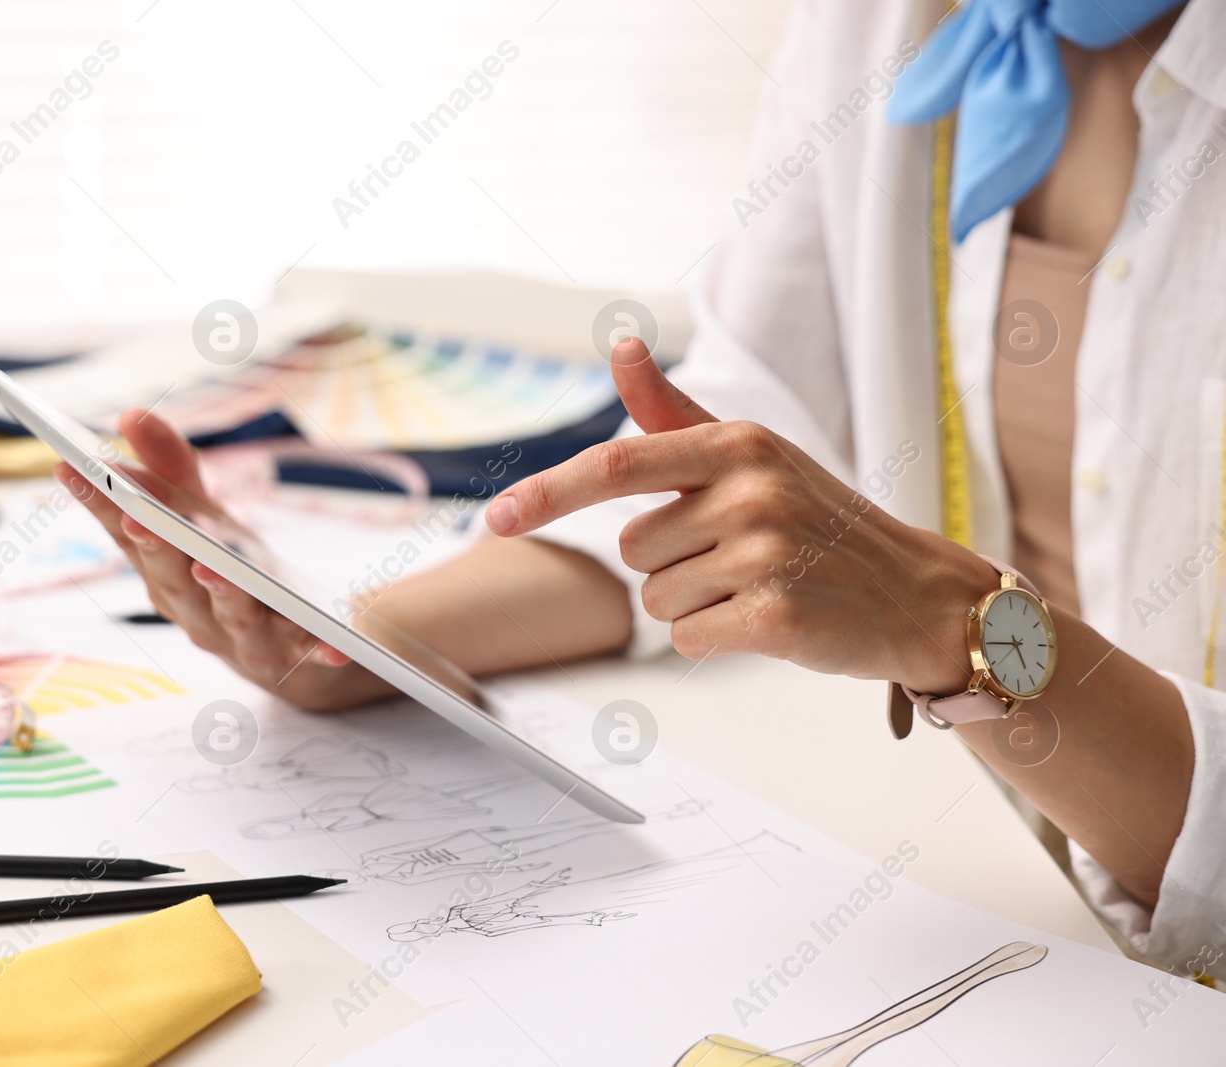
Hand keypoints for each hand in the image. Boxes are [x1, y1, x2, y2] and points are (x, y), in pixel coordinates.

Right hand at [58, 409, 392, 710]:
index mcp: (163, 577)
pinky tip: (331, 642)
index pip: (125, 537)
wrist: (294, 649)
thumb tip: (131, 415)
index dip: (98, 505)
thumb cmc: (234, 575)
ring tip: (211, 565)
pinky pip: (307, 651)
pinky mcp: (295, 655)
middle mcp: (193, 612)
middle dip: (153, 547)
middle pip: (170, 580)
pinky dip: (317, 648)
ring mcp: (243, 639)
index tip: (67, 465)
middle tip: (138, 517)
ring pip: (230, 616)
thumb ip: (172, 471)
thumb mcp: (205, 519)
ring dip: (220, 592)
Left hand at [484, 339, 997, 693]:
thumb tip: (623, 344)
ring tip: (761, 585)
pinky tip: (767, 620)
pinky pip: (688, 639)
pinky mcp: (776, 616)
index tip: (497, 518)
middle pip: (635, 550)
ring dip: (696, 604)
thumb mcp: (751, 457)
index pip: (618, 466)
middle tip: (741, 559)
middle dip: (673, 565)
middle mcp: (750, 491)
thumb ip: (674, 414)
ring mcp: (766, 553)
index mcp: (737, 445)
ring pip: (657, 599)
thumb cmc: (820, 522)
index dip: (549, 493)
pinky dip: (715, 640)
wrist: (915, 593)